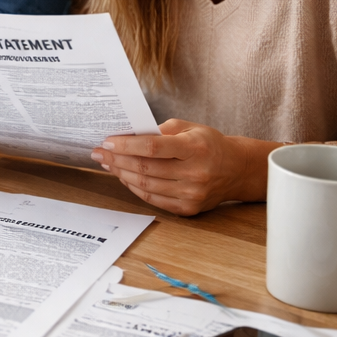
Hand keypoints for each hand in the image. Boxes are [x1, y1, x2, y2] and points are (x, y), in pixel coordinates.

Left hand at [90, 118, 274, 215]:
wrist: (237, 169)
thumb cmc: (208, 144)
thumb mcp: (189, 127)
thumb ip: (159, 130)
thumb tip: (128, 136)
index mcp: (195, 149)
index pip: (153, 148)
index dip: (127, 145)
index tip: (107, 141)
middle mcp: (195, 174)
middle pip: (146, 168)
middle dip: (117, 159)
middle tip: (99, 152)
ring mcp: (192, 194)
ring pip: (146, 185)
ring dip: (121, 174)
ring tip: (108, 163)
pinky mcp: (188, 209)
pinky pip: (153, 199)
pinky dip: (135, 187)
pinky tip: (124, 176)